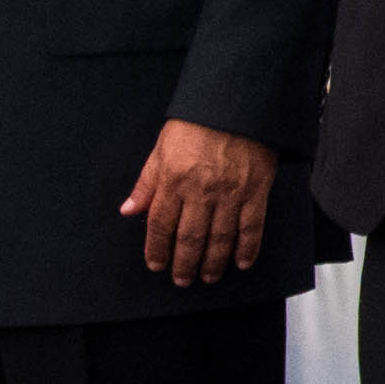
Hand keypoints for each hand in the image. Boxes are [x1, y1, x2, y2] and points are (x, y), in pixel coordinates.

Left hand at [123, 118, 277, 284]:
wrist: (235, 104)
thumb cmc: (198, 122)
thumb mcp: (162, 148)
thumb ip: (146, 182)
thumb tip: (129, 208)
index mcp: (173, 179)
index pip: (160, 224)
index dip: (156, 249)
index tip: (156, 264)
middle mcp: (200, 190)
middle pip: (189, 238)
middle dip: (183, 264)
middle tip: (182, 279)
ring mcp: (229, 193)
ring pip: (218, 239)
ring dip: (212, 263)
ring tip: (208, 276)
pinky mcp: (255, 191)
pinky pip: (251, 227)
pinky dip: (246, 249)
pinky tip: (240, 262)